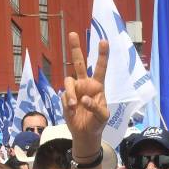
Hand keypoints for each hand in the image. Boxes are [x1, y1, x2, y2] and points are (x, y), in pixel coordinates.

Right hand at [62, 32, 109, 147]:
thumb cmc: (97, 123)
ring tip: (73, 105)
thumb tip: (84, 99)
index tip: (104, 41)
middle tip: (73, 34)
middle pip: (79, 62)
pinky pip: (64, 96)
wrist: (85, 133)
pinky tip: (72, 112)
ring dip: (70, 93)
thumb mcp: (103, 116)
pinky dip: (67, 104)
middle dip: (75, 48)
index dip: (102, 55)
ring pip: (68, 80)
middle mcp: (85, 84)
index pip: (100, 68)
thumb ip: (96, 107)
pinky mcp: (65, 97)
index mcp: (98, 86)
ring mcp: (74, 90)